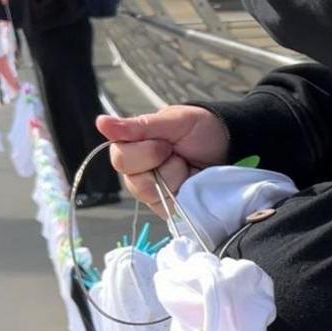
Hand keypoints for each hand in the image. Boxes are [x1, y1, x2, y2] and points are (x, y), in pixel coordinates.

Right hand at [96, 106, 229, 215]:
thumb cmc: (199, 128)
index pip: (120, 159)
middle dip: (163, 166)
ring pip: (154, 196)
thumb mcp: (172, 121)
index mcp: (133, 148)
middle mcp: (138, 173)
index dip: (146, 152)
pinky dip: (185, 194)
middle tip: (178, 154)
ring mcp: (154, 193)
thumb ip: (138, 126)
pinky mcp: (170, 208)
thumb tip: (100, 122)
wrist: (230, 144)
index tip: (166, 143)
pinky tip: (192, 182)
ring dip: (176, 179)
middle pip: (134, 182)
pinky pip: (170, 209)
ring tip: (187, 167)